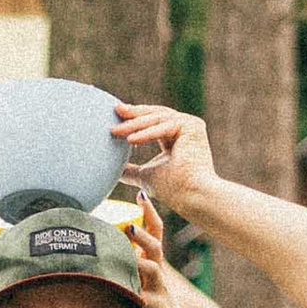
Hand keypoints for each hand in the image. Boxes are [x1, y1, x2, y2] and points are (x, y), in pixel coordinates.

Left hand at [112, 102, 216, 223]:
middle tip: (115, 110)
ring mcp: (191, 126)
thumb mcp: (146, 176)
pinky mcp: (193, 126)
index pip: (153, 122)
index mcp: (177, 137)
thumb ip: (131, 170)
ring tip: (116, 131)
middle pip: (155, 115)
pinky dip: (147, 134)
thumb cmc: (174, 190)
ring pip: (158, 119)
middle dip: (134, 113)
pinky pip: (164, 127)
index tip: (115, 117)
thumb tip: (113, 170)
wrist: (192, 197)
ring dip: (135, 124)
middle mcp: (186, 128)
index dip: (134, 118)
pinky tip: (130, 139)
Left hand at [128, 196, 185, 307]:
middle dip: (146, 227)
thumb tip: (105, 250)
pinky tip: (127, 285)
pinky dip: (138, 290)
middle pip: (156, 244)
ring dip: (142, 253)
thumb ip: (130, 268)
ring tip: (132, 238)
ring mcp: (159, 290)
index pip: (155, 233)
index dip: (149, 213)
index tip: (140, 194)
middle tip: (134, 214)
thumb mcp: (141, 283)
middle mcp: (158, 274)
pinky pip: (147, 297)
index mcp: (154, 265)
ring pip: (154, 266)